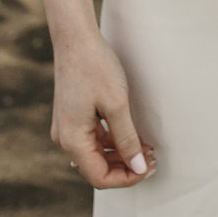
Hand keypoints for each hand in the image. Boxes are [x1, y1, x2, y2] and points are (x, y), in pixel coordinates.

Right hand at [52, 33, 154, 187]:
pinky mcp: (73, 118)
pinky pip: (93, 140)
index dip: (127, 178)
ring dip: (121, 154)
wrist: (75, 38)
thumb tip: (138, 167)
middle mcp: (65, 139)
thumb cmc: (96, 67)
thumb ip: (127, 139)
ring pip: (96, 155)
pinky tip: (132, 135)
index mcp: (72, 139)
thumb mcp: (117, 104)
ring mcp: (67, 128)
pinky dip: (112, 142)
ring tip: (147, 146)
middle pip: (96, 169)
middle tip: (153, 157)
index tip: (150, 167)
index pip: (99, 177)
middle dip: (126, 167)